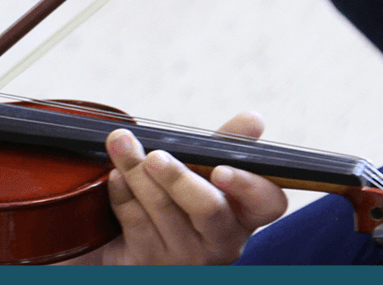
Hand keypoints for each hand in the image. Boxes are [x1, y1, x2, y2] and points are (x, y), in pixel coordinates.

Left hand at [96, 112, 287, 264]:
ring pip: (163, 209)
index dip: (248, 185)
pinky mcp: (149, 263)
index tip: (221, 168)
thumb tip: (254, 119)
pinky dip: (121, 192)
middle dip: (177, 177)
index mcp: (244, 215)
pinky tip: (114, 177)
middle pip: (208, 208)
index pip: (267, 203)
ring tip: (121, 145)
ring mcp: (185, 257)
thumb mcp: (203, 170)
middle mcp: (221, 242)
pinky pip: (135, 221)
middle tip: (154, 156)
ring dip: (136, 172)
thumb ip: (226, 145)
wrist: (128, 240)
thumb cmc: (177, 200)